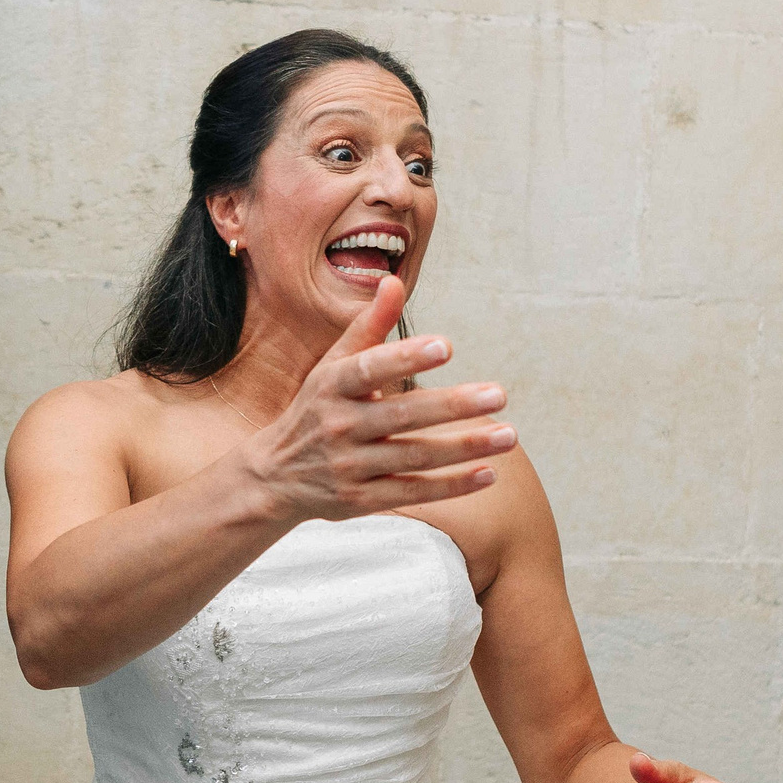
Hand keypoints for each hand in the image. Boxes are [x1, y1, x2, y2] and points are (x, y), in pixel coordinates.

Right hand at [241, 276, 516, 522]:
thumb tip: (393, 281)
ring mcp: (349, 466)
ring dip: (464, 447)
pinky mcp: (360, 500)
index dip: (406, 358)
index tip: (445, 346)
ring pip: (414, 457)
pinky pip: (413, 492)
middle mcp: (339, 425)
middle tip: (499, 394)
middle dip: (453, 405)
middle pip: (402, 415)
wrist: (273, 476)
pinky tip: (488, 473)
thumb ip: (369, 327)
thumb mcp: (333, 365)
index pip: (370, 368)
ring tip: (509, 436)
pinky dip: (451, 486)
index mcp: (331, 385)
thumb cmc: (317, 408)